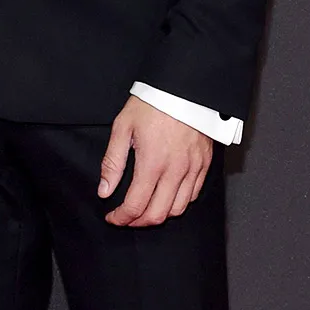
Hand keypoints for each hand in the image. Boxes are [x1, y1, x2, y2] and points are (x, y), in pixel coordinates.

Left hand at [98, 94, 212, 227]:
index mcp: (152, 163)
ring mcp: (193, 168)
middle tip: (126, 218)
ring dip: (159, 215)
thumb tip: (104, 190)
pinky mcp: (204, 164)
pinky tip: (166, 197)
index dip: (121, 218)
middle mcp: (175, 170)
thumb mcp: (123, 128)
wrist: (183, 87)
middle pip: (158, 214)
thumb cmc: (152, 104)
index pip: (135, 205)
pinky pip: (193, 195)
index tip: (113, 217)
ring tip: (145, 209)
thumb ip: (113, 163)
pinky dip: (178, 203)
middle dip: (138, 222)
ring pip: (177, 209)